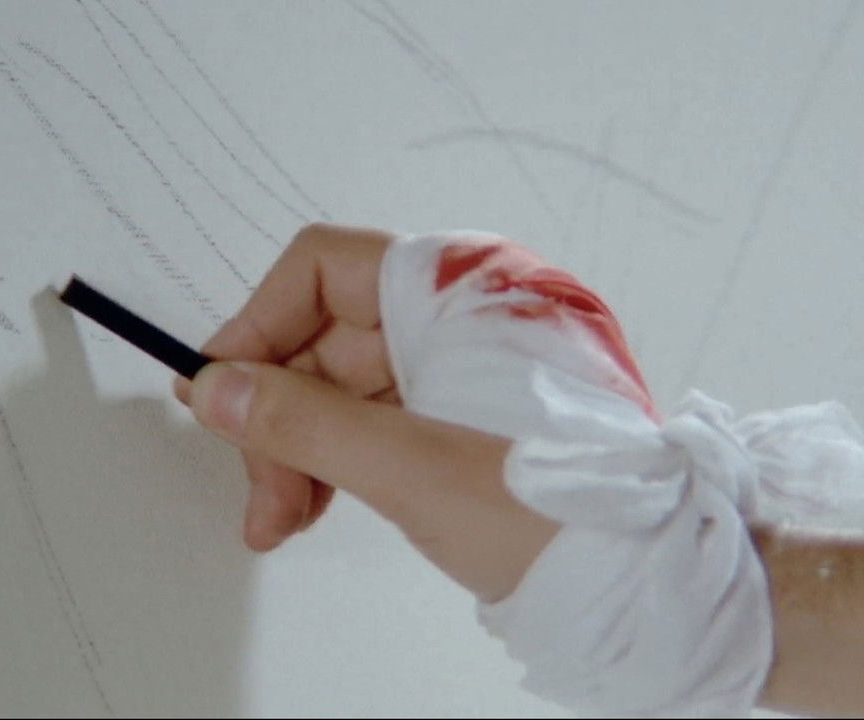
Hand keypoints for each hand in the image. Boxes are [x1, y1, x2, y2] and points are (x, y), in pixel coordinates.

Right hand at [174, 223, 558, 601]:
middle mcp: (455, 316)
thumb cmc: (552, 514)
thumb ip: (303, 423)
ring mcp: (459, 366)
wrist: (646, 581)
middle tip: (260, 496)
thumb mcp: (410, 467)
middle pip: (325, 337)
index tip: (218, 390)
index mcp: (458, 291)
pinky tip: (313, 506)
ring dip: (299, 449)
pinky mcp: (462, 414)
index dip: (261, 323)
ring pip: (344, 386)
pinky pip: (376, 419)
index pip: (327, 267)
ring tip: (279, 520)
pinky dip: (337, 460)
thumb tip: (217, 391)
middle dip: (278, 418)